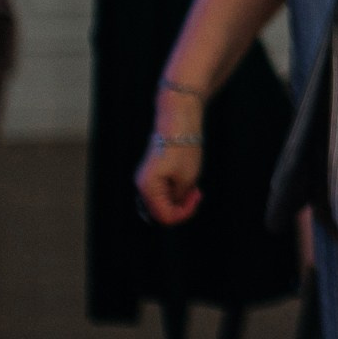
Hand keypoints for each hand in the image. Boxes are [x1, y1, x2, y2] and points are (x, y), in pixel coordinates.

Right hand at [135, 100, 204, 225]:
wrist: (177, 122)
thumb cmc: (183, 148)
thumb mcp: (187, 179)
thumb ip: (179, 199)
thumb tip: (175, 207)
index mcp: (148, 188)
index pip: (165, 216)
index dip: (183, 213)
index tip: (196, 199)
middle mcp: (142, 186)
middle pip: (161, 212)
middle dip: (181, 208)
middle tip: (196, 194)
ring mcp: (146, 180)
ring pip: (162, 203)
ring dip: (179, 200)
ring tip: (193, 188)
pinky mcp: (152, 175)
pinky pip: (162, 193)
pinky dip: (175, 192)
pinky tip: (187, 184)